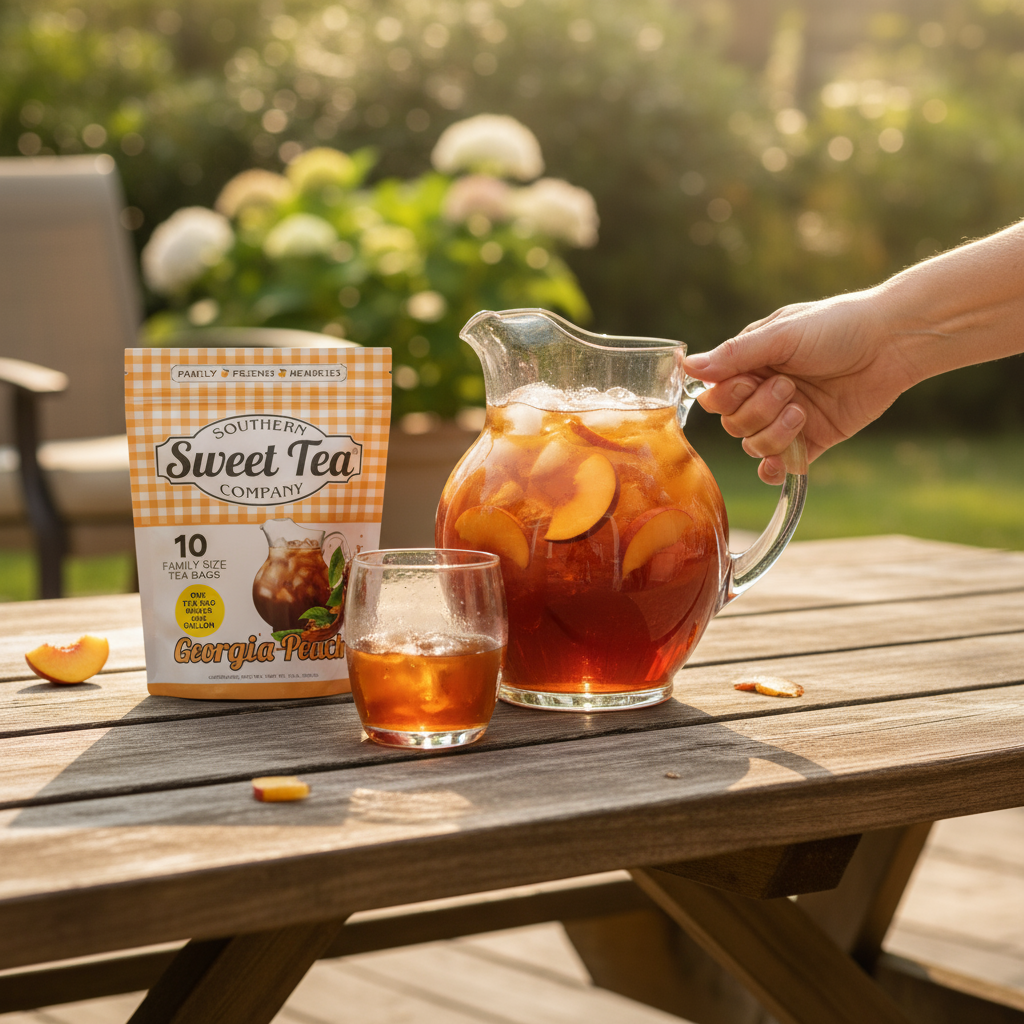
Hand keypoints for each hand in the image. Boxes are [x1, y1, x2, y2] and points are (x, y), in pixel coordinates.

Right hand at [684, 287, 918, 482]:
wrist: (892, 343)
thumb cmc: (837, 326)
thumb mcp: (782, 334)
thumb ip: (735, 355)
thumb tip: (687, 365)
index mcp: (751, 365)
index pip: (716, 397)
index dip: (728, 397)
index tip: (752, 380)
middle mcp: (764, 393)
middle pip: (733, 424)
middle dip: (758, 411)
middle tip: (789, 387)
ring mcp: (787, 419)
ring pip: (755, 445)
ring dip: (775, 433)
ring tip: (803, 410)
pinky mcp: (813, 441)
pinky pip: (781, 466)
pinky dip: (777, 470)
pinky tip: (783, 463)